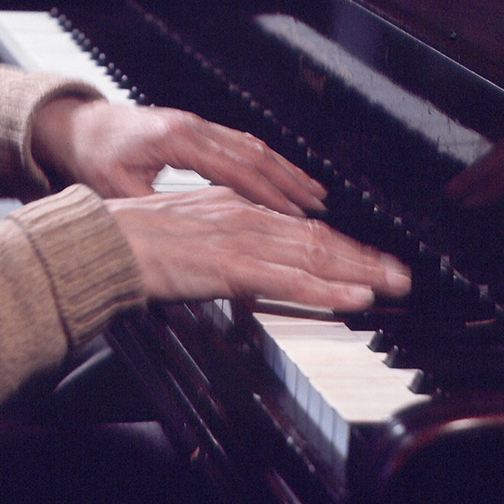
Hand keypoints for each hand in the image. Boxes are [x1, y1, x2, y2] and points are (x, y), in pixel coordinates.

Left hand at [32, 97, 326, 216]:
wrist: (76, 125)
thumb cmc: (93, 154)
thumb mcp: (118, 188)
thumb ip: (153, 208)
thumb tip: (181, 235)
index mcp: (176, 139)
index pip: (234, 168)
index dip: (267, 194)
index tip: (296, 216)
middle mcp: (192, 126)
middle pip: (253, 154)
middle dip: (290, 182)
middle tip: (321, 208)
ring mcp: (195, 124)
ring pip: (251, 146)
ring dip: (284, 170)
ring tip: (313, 196)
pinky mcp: (193, 128)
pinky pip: (239, 144)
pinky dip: (265, 162)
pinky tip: (282, 179)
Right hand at [108, 186, 411, 309]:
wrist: (102, 241)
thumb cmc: (133, 240)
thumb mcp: (184, 231)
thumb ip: (218, 241)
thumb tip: (243, 261)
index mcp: (230, 205)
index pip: (296, 226)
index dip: (338, 244)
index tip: (367, 259)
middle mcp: (241, 214)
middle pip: (315, 237)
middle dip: (363, 256)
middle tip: (401, 274)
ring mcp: (237, 239)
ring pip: (312, 254)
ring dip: (359, 271)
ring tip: (393, 285)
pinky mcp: (228, 265)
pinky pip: (288, 279)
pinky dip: (326, 289)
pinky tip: (354, 297)